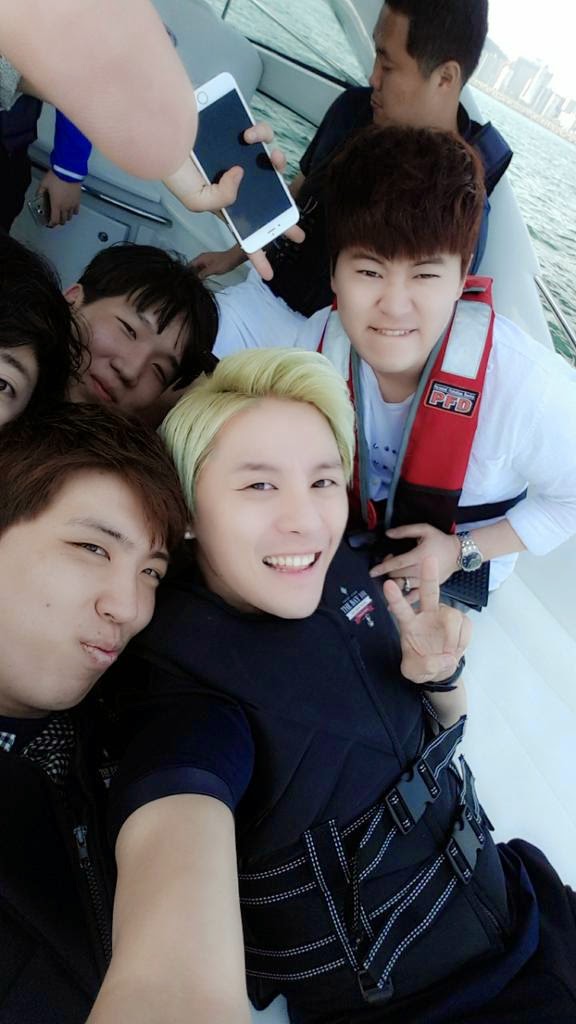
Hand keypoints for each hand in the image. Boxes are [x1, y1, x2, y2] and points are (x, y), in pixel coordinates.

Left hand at [37, 170, 81, 226]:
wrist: (68, 171)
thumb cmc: (57, 177)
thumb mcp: (44, 184)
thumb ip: (40, 192)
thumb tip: (38, 195)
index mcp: (56, 204)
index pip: (55, 220)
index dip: (51, 224)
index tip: (49, 223)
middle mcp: (65, 207)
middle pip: (63, 220)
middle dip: (58, 221)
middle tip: (55, 218)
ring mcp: (72, 204)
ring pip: (70, 217)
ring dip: (65, 217)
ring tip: (62, 214)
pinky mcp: (77, 200)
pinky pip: (76, 210)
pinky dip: (73, 212)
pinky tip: (70, 209)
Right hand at [164, 121, 303, 280]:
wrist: (167, 134)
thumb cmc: (176, 170)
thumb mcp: (196, 199)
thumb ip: (222, 199)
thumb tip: (242, 174)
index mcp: (227, 204)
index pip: (246, 234)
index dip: (257, 255)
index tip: (269, 275)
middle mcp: (238, 183)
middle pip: (269, 202)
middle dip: (284, 218)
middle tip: (299, 234)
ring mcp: (243, 158)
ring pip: (272, 166)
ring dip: (278, 164)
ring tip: (272, 160)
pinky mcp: (244, 134)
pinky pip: (262, 135)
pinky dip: (260, 134)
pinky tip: (247, 135)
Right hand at [191, 243, 244, 279]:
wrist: (234, 258)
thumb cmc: (224, 262)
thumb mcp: (212, 270)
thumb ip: (203, 274)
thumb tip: (195, 278)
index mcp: (201, 258)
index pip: (190, 265)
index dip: (187, 272)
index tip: (186, 280)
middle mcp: (202, 259)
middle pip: (193, 267)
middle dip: (191, 274)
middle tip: (190, 283)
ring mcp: (206, 261)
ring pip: (198, 269)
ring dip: (197, 275)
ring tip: (195, 283)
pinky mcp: (210, 264)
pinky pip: (203, 269)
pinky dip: (202, 274)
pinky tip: (202, 280)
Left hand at [370, 523, 460, 604]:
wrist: (458, 554)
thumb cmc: (440, 541)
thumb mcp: (425, 530)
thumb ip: (405, 531)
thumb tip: (388, 534)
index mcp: (419, 556)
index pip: (397, 563)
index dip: (383, 567)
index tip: (372, 572)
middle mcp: (421, 570)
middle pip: (398, 575)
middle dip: (389, 571)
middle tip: (389, 563)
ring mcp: (425, 581)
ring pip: (404, 585)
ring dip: (394, 582)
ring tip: (392, 577)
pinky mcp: (430, 588)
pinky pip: (414, 596)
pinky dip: (404, 600)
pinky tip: (392, 606)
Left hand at [383, 557, 470, 684]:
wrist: (440, 669)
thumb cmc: (421, 665)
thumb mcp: (414, 672)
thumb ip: (424, 666)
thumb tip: (443, 657)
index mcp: (409, 624)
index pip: (401, 608)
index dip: (395, 597)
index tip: (388, 584)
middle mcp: (426, 615)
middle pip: (429, 592)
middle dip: (429, 575)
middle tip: (429, 558)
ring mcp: (444, 617)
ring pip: (453, 616)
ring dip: (453, 637)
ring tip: (448, 652)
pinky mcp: (460, 622)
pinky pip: (466, 626)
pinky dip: (462, 640)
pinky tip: (455, 648)